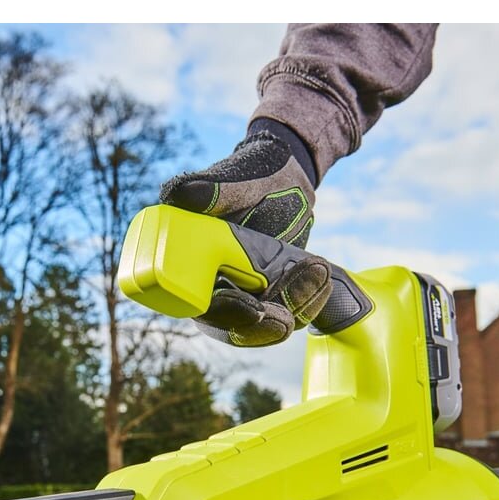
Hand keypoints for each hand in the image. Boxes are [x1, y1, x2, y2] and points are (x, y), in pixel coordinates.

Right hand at [158, 130, 331, 345]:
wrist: (288, 175)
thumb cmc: (255, 172)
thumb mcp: (235, 179)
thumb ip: (209, 189)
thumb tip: (177, 194)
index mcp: (191, 262)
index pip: (201, 305)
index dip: (225, 314)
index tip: (255, 308)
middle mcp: (214, 283)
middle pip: (230, 325)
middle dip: (261, 328)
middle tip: (287, 318)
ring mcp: (246, 290)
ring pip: (263, 324)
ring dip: (292, 311)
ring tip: (317, 280)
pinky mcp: (274, 292)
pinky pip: (287, 312)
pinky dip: (307, 301)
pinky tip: (320, 279)